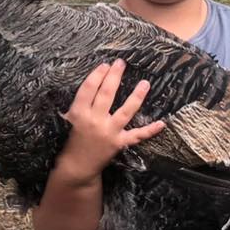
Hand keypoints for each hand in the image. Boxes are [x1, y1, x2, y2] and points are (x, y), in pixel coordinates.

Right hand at [58, 58, 164, 183]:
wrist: (77, 166)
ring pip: (125, 111)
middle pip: (107, 94)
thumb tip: (91, 84)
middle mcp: (94, 120)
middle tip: (121, 63)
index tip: (105, 65)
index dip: (97, 75)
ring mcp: (109, 132)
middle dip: (114, 76)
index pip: (89, 88)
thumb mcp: (68, 120)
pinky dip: (150, 130)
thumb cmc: (71, 140)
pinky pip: (137, 136)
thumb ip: (78, 104)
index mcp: (78, 113)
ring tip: (145, 83)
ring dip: (136, 96)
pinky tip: (162, 123)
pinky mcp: (119, 143)